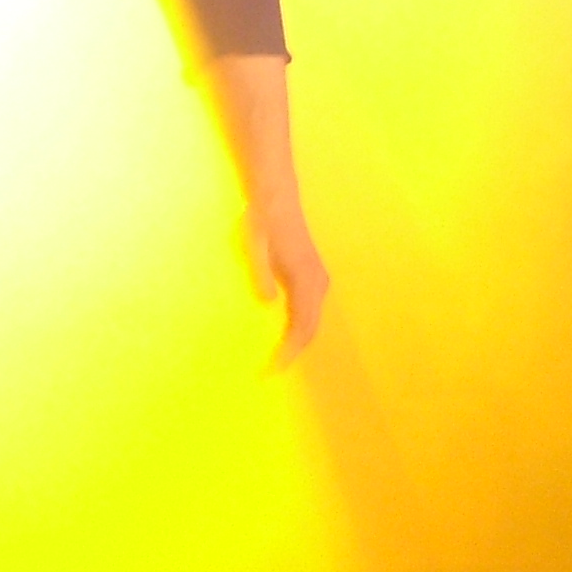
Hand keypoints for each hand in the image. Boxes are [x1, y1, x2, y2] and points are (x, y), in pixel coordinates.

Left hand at [244, 200, 330, 368]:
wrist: (276, 198)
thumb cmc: (261, 222)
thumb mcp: (253, 246)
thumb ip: (261, 274)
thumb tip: (269, 303)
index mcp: (305, 279)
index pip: (302, 327)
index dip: (290, 352)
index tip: (274, 369)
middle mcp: (317, 283)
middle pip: (310, 329)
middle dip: (293, 353)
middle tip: (270, 373)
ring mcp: (318, 280)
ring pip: (312, 321)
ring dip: (297, 342)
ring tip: (275, 359)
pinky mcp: (312, 276)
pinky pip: (308, 310)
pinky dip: (299, 327)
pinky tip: (282, 335)